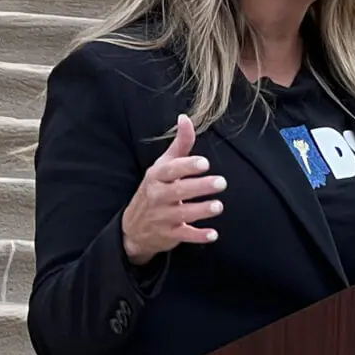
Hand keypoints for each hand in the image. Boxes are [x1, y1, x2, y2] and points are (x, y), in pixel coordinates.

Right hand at [120, 114, 225, 265]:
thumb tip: (185, 118)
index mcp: (156, 177)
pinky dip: (198, 236)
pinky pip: (184, 236)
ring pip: (182, 214)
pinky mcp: (169, 234)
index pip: (170, 170)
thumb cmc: (156, 188)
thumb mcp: (163, 166)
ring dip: (201, 210)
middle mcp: (157, 196)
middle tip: (221, 182)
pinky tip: (213, 234)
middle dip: (200, 187)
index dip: (187, 166)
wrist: (133, 227)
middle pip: (178, 191)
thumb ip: (180, 144)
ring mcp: (162, 217)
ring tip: (218, 206)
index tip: (205, 163)